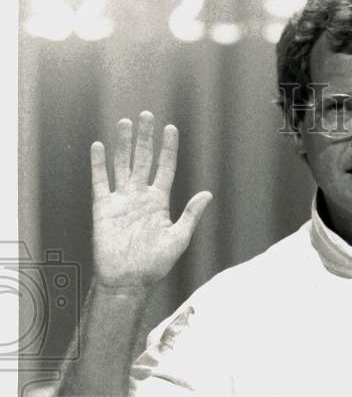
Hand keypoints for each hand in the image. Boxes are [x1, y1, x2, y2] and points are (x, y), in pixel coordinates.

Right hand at [90, 111, 212, 292]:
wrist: (128, 280)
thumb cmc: (155, 264)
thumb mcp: (179, 238)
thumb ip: (191, 214)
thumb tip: (208, 194)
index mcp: (159, 202)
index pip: (165, 168)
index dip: (168, 149)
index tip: (171, 129)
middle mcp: (140, 197)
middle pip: (143, 160)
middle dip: (146, 138)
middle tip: (147, 115)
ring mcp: (121, 200)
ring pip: (122, 164)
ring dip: (123, 144)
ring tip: (125, 122)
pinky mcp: (103, 208)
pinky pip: (100, 181)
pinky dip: (98, 164)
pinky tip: (99, 146)